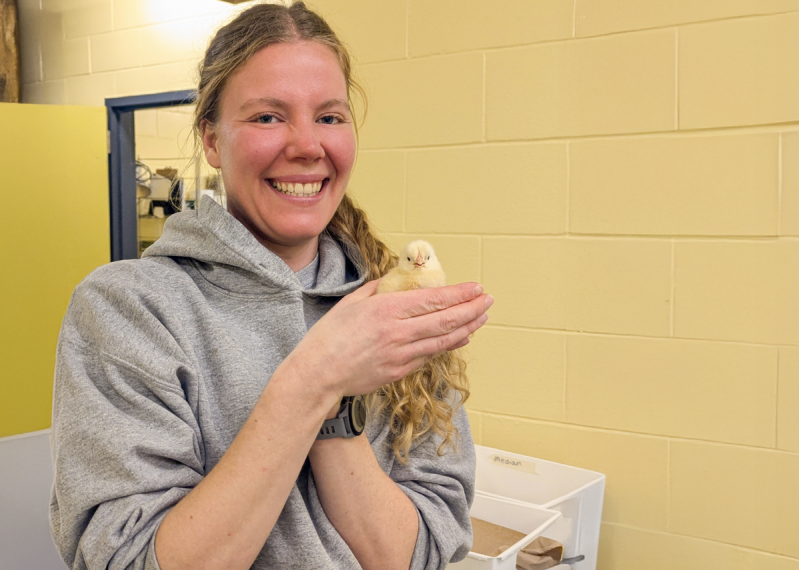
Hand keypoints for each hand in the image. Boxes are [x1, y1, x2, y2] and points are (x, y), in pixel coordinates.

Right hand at [280, 281, 490, 398]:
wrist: (318, 374)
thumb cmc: (329, 336)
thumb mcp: (352, 302)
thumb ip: (378, 288)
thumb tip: (399, 279)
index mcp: (386, 309)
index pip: (433, 299)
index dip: (459, 294)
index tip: (476, 287)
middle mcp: (398, 332)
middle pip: (446, 320)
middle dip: (472, 309)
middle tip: (487, 300)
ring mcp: (401, 355)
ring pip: (444, 340)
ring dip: (467, 328)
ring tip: (481, 317)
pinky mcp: (399, 372)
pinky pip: (429, 355)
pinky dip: (448, 345)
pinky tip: (460, 337)